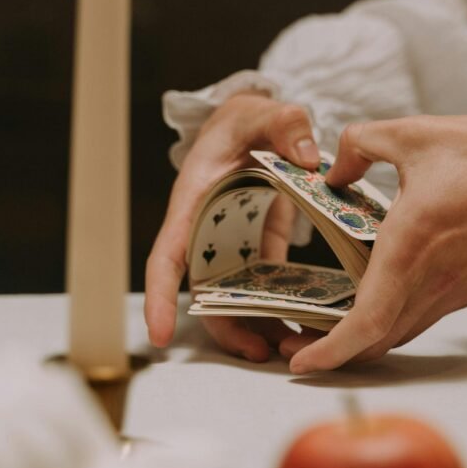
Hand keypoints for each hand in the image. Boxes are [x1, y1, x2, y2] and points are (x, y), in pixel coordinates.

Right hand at [145, 93, 319, 355]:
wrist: (252, 123)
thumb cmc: (245, 120)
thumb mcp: (263, 114)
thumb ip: (285, 124)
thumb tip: (307, 155)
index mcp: (194, 202)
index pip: (167, 256)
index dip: (159, 297)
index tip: (159, 336)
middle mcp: (205, 231)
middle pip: (204, 291)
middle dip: (227, 327)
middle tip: (263, 354)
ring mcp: (230, 242)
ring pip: (233, 295)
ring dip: (256, 323)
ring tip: (290, 349)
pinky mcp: (256, 244)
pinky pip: (263, 282)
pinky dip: (279, 303)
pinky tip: (305, 322)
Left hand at [284, 114, 466, 373]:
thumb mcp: (411, 134)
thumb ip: (359, 145)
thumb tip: (333, 169)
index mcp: (409, 247)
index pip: (366, 323)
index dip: (330, 351)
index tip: (301, 361)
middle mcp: (433, 281)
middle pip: (377, 341)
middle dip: (336, 353)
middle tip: (301, 341)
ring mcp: (457, 290)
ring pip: (402, 332)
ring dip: (366, 339)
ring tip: (331, 325)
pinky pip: (426, 316)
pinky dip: (395, 322)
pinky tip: (380, 299)